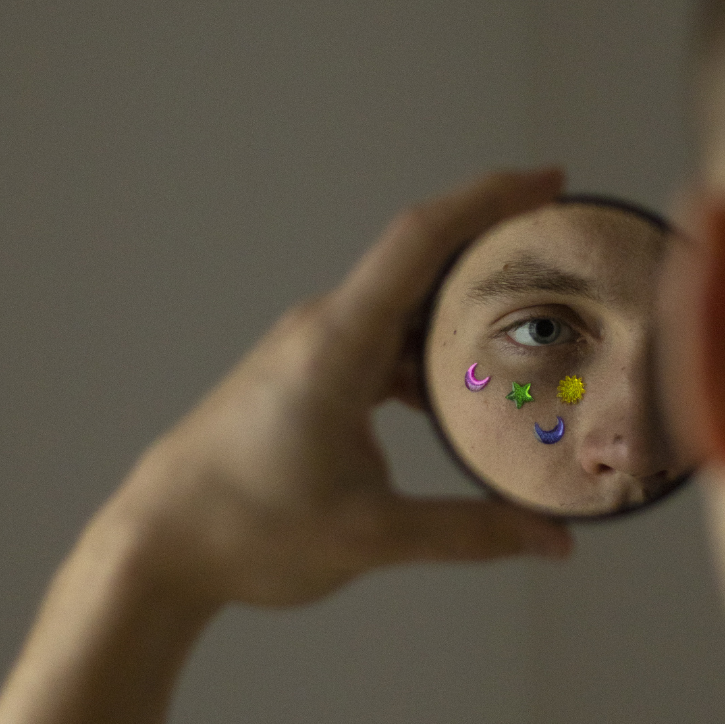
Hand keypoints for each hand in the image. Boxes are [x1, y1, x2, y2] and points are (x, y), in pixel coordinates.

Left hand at [103, 168, 573, 610]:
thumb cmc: (246, 528)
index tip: (550, 181)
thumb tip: (555, 542)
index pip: (422, 239)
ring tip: (533, 320)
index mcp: (338, 343)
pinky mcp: (311, 372)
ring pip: (405, 303)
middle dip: (496, 248)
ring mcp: (316, 347)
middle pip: (422, 259)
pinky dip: (433, 348)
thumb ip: (472, 532)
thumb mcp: (372, 535)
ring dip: (465, 305)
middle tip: (565, 252)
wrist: (159, 542)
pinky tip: (465, 384)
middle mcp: (326, 327)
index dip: (490, 199)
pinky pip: (386, 338)